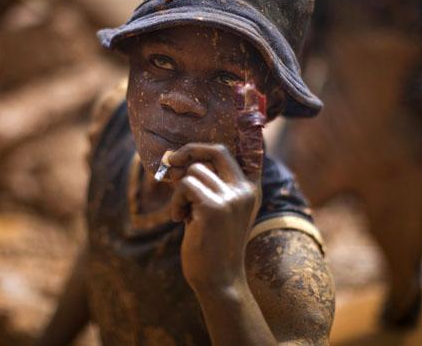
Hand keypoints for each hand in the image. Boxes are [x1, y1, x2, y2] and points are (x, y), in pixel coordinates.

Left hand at [167, 143, 261, 291]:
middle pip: (216, 150)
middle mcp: (245, 190)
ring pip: (193, 172)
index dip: (219, 141)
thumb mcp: (219, 211)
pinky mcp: (214, 207)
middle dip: (188, 151)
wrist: (219, 280)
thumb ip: (211, 186)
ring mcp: (231, 198)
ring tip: (183, 213)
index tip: (193, 145)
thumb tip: (181, 161)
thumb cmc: (213, 245)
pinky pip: (185, 186)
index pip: (243, 151)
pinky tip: (180, 219)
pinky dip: (176, 202)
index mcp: (250, 189)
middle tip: (171, 161)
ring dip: (179, 191)